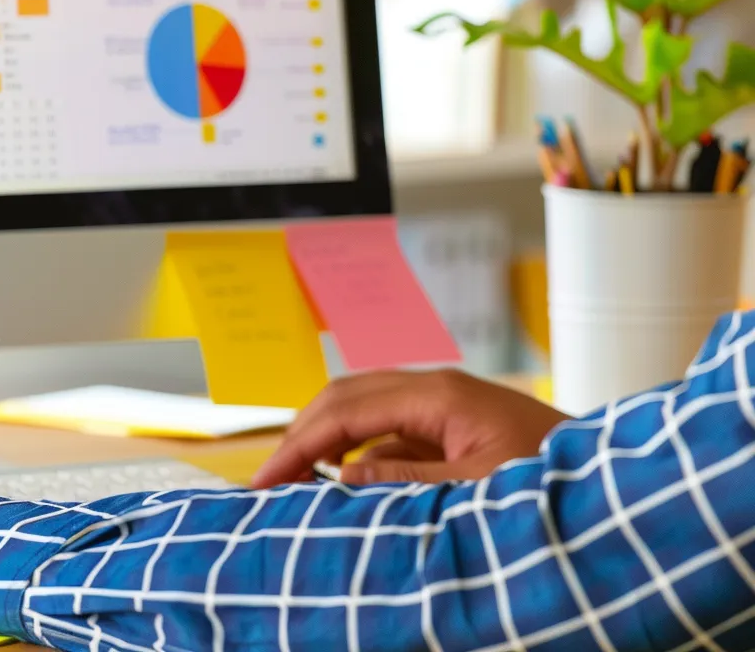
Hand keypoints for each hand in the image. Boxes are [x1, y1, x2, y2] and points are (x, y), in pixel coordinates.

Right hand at [252, 370, 571, 487]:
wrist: (610, 479)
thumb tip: (343, 478)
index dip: (297, 446)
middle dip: (300, 436)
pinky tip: (342, 481)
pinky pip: (386, 430)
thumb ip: (407, 481)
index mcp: (438, 395)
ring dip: (323, 441)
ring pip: (360, 408)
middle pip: (342, 396)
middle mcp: (433, 388)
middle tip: (269, 481)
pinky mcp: (449, 422)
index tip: (265, 480)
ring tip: (294, 481)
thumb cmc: (554, 476)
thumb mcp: (476, 487)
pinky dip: (355, 452)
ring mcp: (440, 402)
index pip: (345, 412)